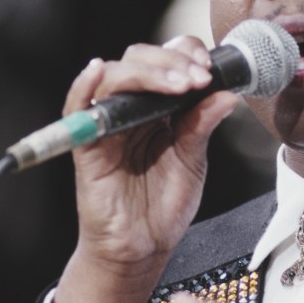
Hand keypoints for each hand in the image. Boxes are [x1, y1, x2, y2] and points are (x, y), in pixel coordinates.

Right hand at [51, 38, 238, 302]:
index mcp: (159, 106)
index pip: (168, 60)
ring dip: (146, 72)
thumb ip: (203, 124)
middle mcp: (131, 108)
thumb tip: (227, 94)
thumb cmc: (162, 205)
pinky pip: (76, 108)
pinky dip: (83, 86)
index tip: (210, 69)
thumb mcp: (193, 161)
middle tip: (198, 78)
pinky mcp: (87, 145)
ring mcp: (107, 123)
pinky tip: (97, 70)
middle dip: (171, 61)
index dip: (186, 54)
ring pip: (113, 75)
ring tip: (178, 84)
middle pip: (139, 58)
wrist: (142, 248)